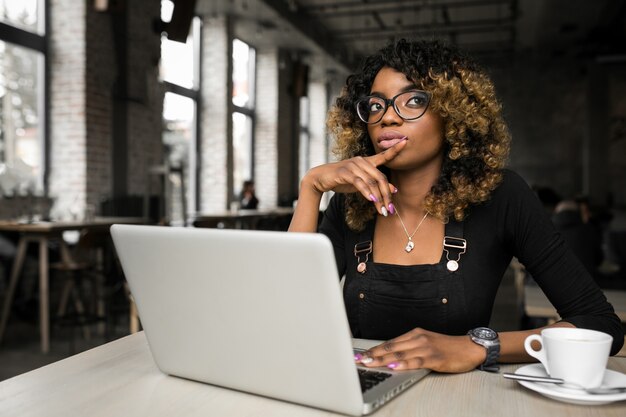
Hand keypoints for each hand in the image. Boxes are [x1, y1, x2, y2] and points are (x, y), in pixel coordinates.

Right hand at [302, 139, 406, 215]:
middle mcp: (361, 161)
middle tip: (389, 209)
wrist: (321, 178)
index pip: (383, 156)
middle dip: (386, 195)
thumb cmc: (342, 179)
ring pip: (371, 182)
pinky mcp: (345, 173)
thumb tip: (394, 189)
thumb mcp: (361, 183)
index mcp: (366, 161)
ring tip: (382, 210)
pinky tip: (371, 199)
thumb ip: (376, 184)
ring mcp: (353, 165)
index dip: (394, 149)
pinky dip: (367, 191)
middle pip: (380, 177)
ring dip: (378, 198)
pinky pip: (359, 182)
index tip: (405, 141)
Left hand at [356, 327, 485, 372]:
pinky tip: (393, 366)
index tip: (360, 355)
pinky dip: (403, 364)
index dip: (374, 350)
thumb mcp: (425, 343)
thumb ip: (409, 348)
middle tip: (359, 360)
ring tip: (370, 363)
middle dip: (373, 354)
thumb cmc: (447, 348)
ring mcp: (426, 347)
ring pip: (400, 354)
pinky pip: (415, 361)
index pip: (389, 343)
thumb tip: (390, 357)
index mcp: (414, 334)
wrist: (469, 348)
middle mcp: (418, 338)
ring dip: (382, 359)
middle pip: (391, 347)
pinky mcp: (434, 358)